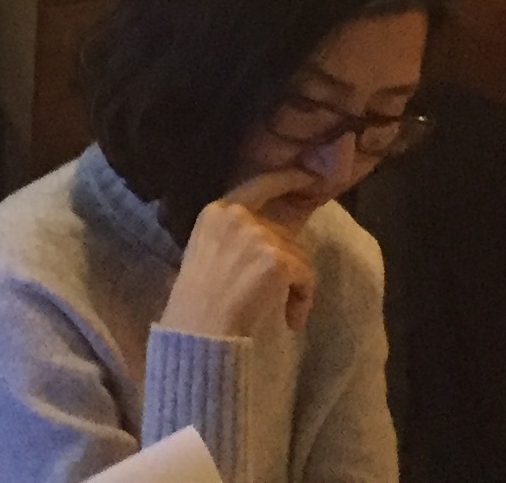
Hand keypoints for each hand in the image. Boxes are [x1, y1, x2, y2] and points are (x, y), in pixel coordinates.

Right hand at [162, 167, 318, 340]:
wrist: (200, 330)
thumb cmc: (197, 302)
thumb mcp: (207, 252)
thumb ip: (234, 236)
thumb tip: (271, 238)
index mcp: (216, 211)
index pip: (259, 185)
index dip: (286, 179)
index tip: (308, 176)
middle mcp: (238, 216)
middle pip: (283, 233)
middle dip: (287, 264)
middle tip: (279, 296)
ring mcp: (258, 235)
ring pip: (298, 255)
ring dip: (296, 286)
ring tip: (284, 314)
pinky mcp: (277, 259)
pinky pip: (306, 277)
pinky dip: (303, 300)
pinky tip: (290, 320)